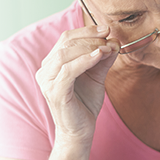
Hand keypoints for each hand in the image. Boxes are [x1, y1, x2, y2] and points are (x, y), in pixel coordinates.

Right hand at [35, 25, 119, 145]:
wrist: (80, 131)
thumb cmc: (85, 103)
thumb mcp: (97, 76)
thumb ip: (103, 59)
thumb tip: (114, 40)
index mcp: (52, 63)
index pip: (67, 38)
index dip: (87, 30)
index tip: (107, 28)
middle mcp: (45, 70)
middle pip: (66, 43)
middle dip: (90, 37)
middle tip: (109, 37)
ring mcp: (47, 81)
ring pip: (66, 54)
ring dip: (89, 47)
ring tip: (107, 47)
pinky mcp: (54, 92)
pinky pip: (68, 70)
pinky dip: (85, 60)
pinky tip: (100, 56)